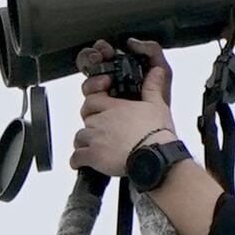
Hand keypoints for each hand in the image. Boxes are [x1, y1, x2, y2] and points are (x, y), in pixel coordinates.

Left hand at [70, 46, 179, 181]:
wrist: (155, 156)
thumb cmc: (157, 134)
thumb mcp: (157, 106)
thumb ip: (152, 87)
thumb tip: (156, 71)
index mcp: (115, 107)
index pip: (92, 99)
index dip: (92, 104)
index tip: (95, 108)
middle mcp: (102, 120)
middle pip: (85, 119)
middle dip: (90, 125)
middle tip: (98, 132)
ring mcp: (96, 138)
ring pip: (79, 137)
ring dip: (84, 143)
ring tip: (92, 149)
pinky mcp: (93, 156)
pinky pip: (76, 157)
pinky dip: (77, 161)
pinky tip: (82, 163)